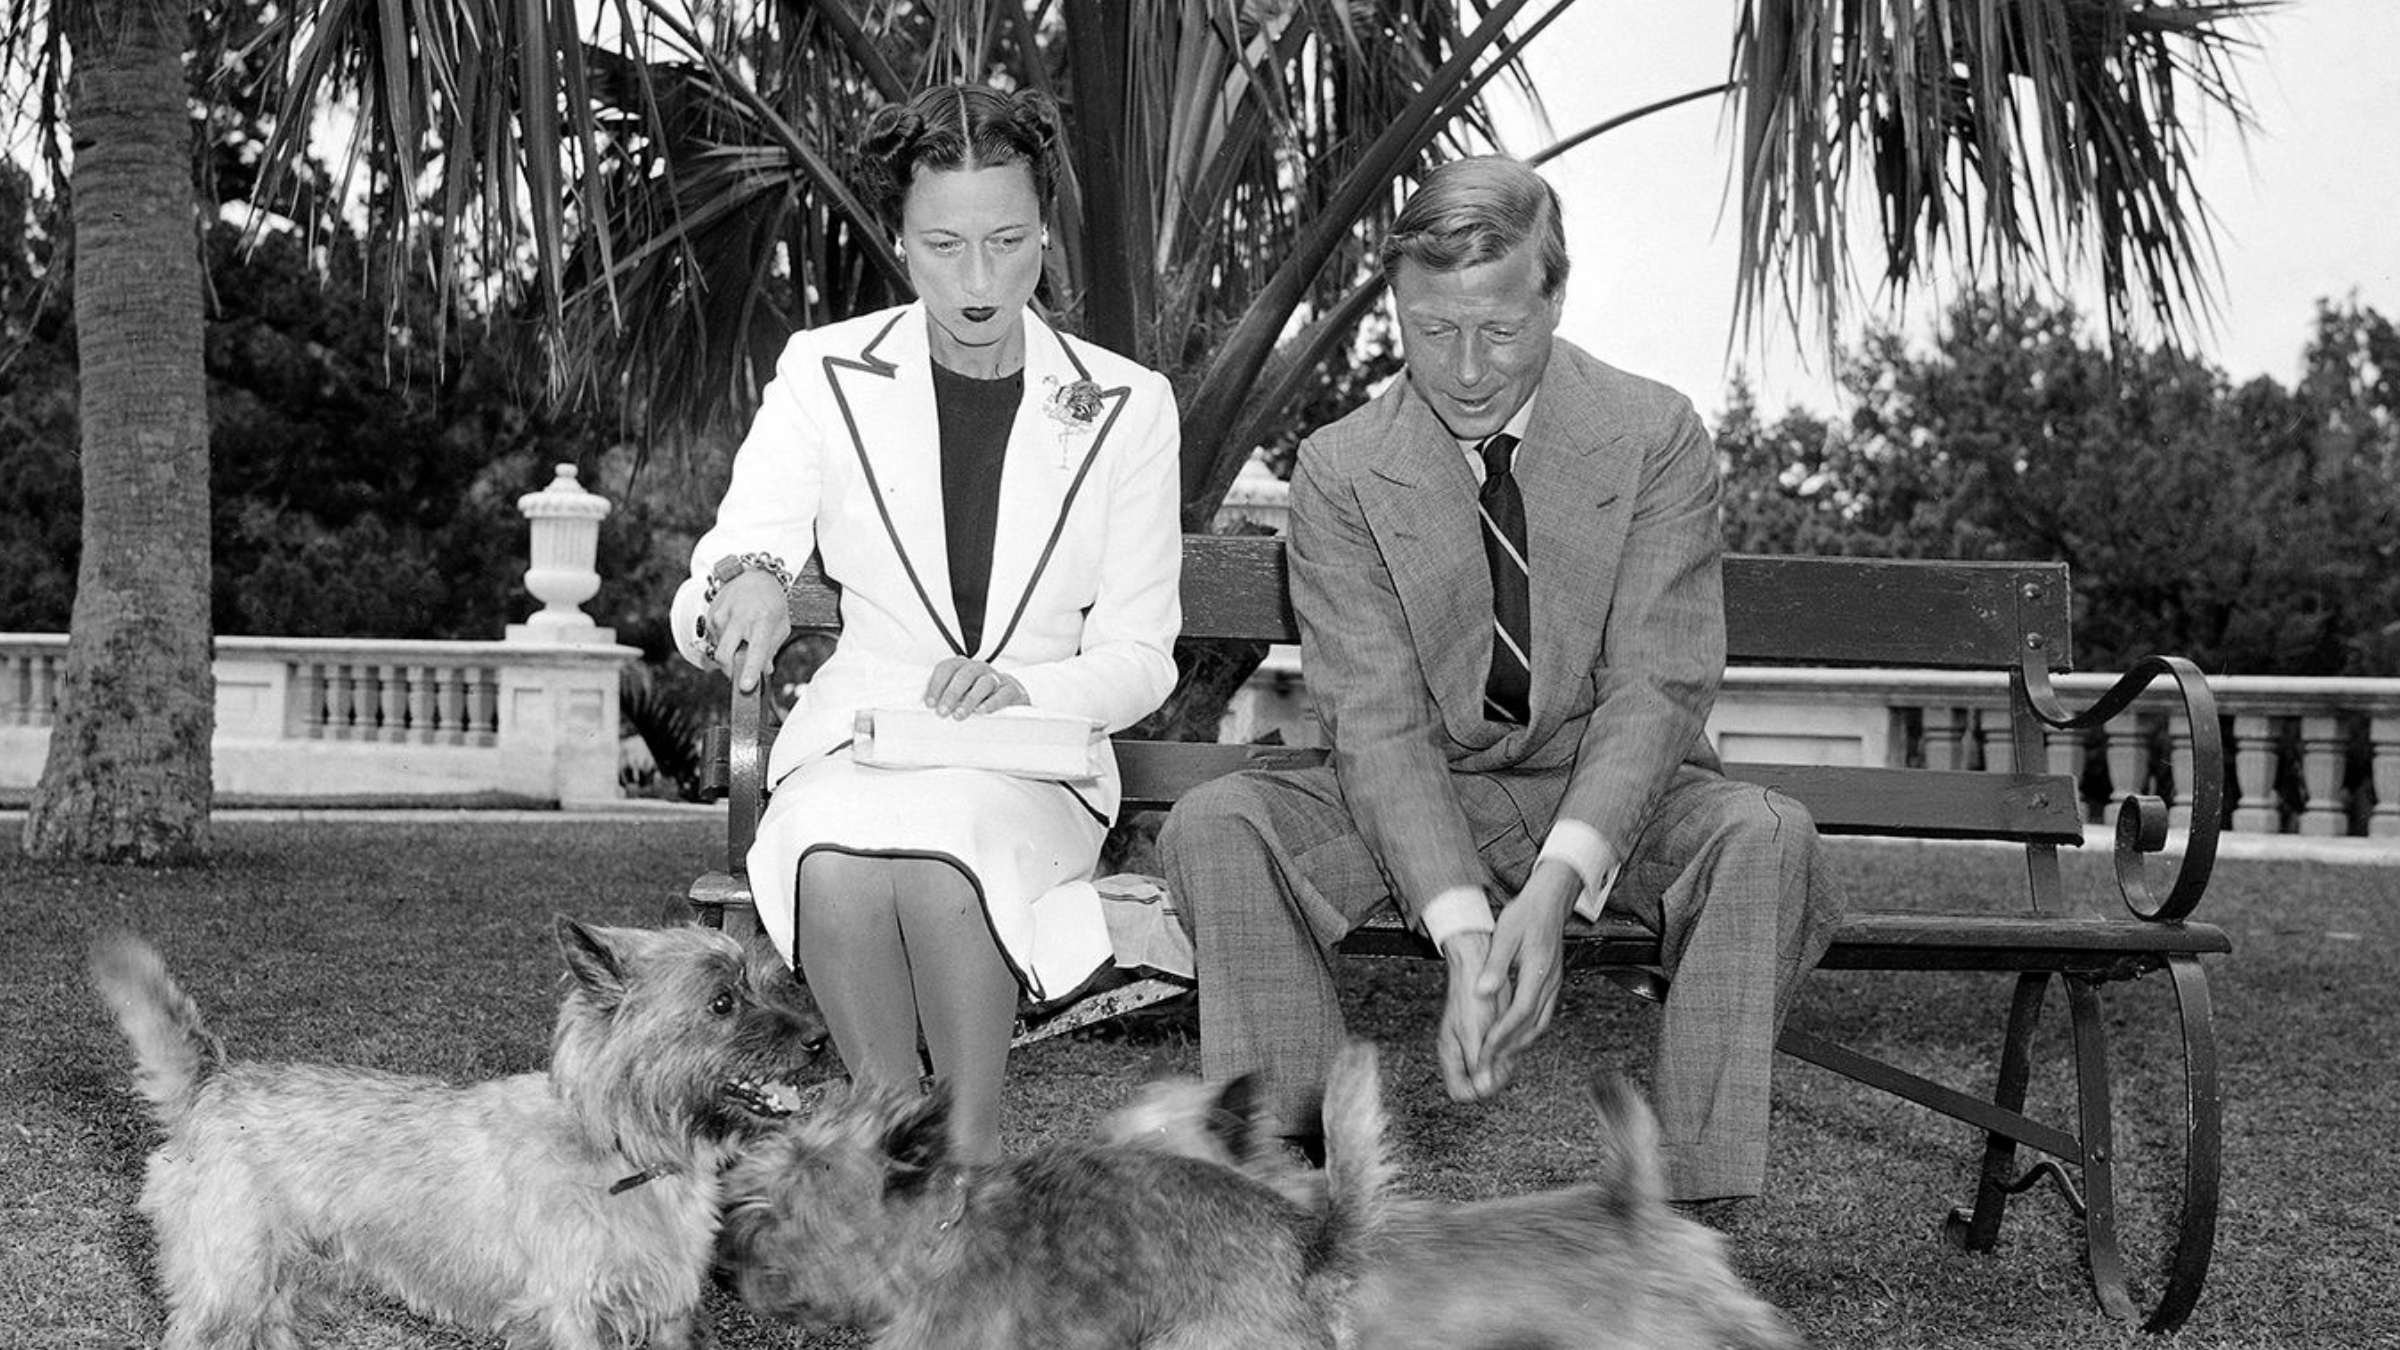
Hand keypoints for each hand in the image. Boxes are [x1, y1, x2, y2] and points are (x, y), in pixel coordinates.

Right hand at [703, 570, 792, 693]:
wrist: (754, 575)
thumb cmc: (771, 602)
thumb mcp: (781, 625)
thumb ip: (772, 649)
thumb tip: (764, 671)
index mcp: (762, 619)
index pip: (755, 650)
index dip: (750, 670)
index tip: (746, 686)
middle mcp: (739, 617)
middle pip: (724, 655)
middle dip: (730, 672)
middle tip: (740, 676)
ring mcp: (721, 615)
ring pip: (718, 650)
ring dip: (729, 655)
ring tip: (743, 639)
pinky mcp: (711, 616)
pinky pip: (714, 641)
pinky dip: (724, 643)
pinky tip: (735, 630)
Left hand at [924, 657, 1028, 718]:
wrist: (1011, 700)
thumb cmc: (979, 699)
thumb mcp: (960, 696)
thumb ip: (945, 698)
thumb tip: (927, 709)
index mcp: (963, 667)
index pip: (947, 668)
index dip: (936, 685)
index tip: (929, 704)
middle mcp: (979, 669)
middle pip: (964, 674)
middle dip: (951, 693)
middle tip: (942, 712)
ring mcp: (997, 678)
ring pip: (984, 683)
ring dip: (969, 699)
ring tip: (959, 715)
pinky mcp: (1012, 690)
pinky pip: (1003, 693)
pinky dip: (992, 702)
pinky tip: (982, 711)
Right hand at [1435, 931, 1503, 1100]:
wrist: (1477, 964)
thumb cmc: (1470, 996)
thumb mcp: (1473, 1032)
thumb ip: (1478, 1063)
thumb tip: (1483, 1090)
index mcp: (1450, 1054)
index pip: (1460, 1092)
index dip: (1478, 1090)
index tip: (1492, 1076)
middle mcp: (1460, 1052)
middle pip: (1478, 1083)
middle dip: (1494, 1075)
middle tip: (1503, 1057)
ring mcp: (1473, 1043)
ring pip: (1491, 1069)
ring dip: (1503, 1062)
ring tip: (1508, 1043)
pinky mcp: (1487, 1033)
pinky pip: (1499, 1053)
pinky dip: (1507, 1050)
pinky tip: (1512, 1037)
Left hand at [1472, 860, 1581, 1090]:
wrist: (1551, 899)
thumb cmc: (1526, 913)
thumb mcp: (1505, 935)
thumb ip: (1495, 966)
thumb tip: (1482, 992)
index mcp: (1538, 972)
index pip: (1519, 1014)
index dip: (1501, 1037)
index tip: (1484, 1053)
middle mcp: (1551, 983)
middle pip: (1532, 1026)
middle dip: (1510, 1050)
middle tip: (1490, 1068)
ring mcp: (1555, 984)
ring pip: (1540, 1024)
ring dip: (1520, 1044)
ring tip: (1500, 1061)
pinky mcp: (1554, 983)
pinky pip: (1543, 1015)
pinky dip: (1528, 1031)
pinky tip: (1514, 1037)